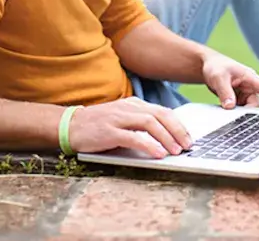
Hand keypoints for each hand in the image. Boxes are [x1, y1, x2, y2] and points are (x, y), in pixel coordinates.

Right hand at [67, 97, 191, 158]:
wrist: (70, 125)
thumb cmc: (98, 125)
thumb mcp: (123, 119)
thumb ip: (140, 123)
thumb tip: (165, 136)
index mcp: (134, 104)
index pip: (163, 111)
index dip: (178, 125)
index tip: (189, 138)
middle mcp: (128, 108)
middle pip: (160, 115)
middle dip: (178, 130)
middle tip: (188, 145)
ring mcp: (118, 118)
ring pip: (150, 123)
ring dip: (166, 137)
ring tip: (176, 151)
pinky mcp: (109, 131)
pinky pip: (133, 137)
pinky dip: (148, 145)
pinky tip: (158, 153)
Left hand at [202, 50, 258, 109]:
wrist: (207, 66)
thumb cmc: (216, 66)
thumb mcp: (218, 78)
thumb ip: (225, 92)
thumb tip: (230, 106)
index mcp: (250, 77)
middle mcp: (250, 86)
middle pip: (256, 104)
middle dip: (249, 112)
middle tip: (238, 119)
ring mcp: (245, 94)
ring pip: (248, 109)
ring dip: (240, 113)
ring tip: (229, 114)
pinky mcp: (239, 100)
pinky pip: (241, 110)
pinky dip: (236, 113)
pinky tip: (228, 114)